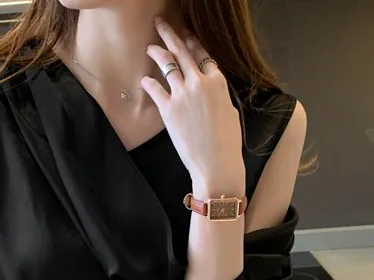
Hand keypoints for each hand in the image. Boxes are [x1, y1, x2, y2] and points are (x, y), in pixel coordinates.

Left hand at [142, 19, 245, 197]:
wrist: (216, 163)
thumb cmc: (227, 143)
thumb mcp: (229, 112)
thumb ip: (218, 96)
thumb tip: (210, 90)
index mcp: (218, 82)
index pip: (202, 54)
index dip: (192, 42)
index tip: (185, 34)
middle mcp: (199, 83)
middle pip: (182, 52)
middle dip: (170, 34)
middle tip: (161, 23)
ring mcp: (182, 94)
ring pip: (166, 66)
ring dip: (157, 53)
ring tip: (150, 47)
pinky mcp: (168, 109)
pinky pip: (155, 89)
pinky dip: (148, 83)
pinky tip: (144, 80)